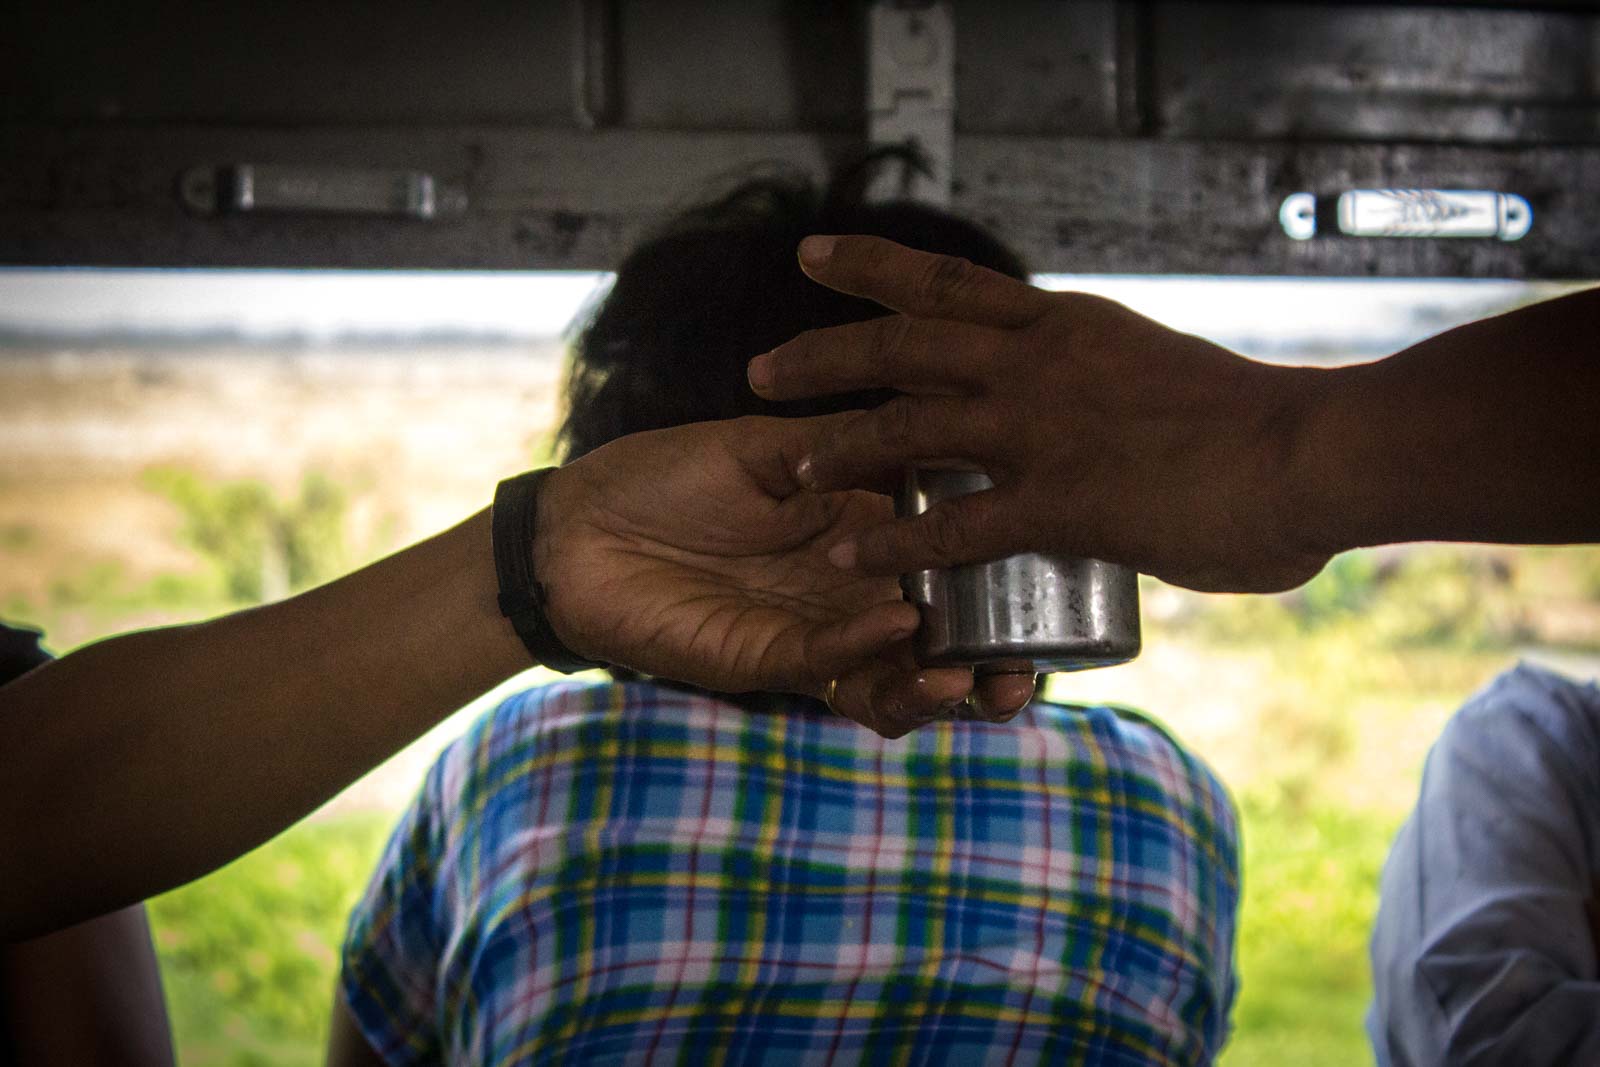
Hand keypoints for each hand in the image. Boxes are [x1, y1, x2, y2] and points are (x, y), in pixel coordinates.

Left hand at [536, 415, 1035, 735]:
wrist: (581, 523)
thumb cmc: (668, 476)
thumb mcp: (771, 448)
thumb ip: (850, 450)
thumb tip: (933, 428)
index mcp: (860, 539)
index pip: (946, 570)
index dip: (995, 591)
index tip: (1041, 589)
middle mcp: (847, 596)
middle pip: (936, 647)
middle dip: (986, 673)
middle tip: (1020, 679)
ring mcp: (810, 636)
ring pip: (891, 680)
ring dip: (937, 687)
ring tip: (970, 677)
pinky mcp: (763, 663)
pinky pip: (830, 664)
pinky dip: (869, 650)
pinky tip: (901, 626)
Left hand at [746, 235, 1334, 593]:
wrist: (1314, 452)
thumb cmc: (1259, 428)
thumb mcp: (1161, 379)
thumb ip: (1110, 400)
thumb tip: (1102, 428)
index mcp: (1063, 325)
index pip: (947, 282)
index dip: (870, 267)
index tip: (811, 256)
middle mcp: (1038, 363)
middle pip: (901, 343)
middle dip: (822, 355)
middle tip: (761, 371)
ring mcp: (1042, 428)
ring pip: (907, 426)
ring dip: (836, 445)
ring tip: (784, 467)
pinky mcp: (1061, 500)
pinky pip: (950, 521)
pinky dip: (892, 538)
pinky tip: (851, 555)